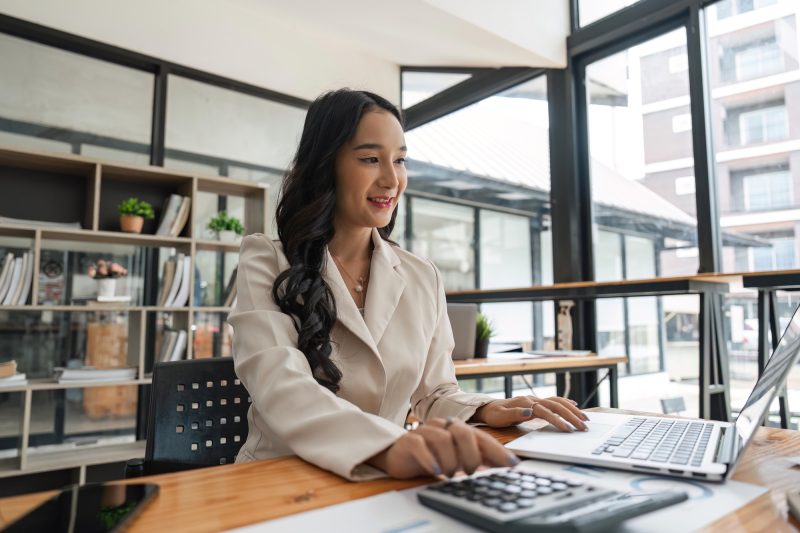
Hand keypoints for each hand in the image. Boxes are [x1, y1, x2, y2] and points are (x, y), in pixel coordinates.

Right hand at [368, 417, 518, 478]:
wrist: (397, 454)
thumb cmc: (430, 456)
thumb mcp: (456, 458)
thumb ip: (477, 458)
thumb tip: (502, 465)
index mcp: (456, 428)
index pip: (481, 436)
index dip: (497, 450)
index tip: (512, 464)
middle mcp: (442, 426)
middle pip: (463, 433)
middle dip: (471, 455)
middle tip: (470, 471)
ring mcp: (425, 432)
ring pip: (443, 439)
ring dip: (451, 460)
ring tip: (450, 474)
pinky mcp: (409, 441)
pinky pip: (420, 445)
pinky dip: (430, 459)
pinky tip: (436, 470)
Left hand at [471, 396, 588, 431]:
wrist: (489, 408)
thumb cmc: (494, 415)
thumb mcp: (500, 417)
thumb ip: (515, 413)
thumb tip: (530, 411)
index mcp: (526, 403)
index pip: (546, 412)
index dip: (558, 420)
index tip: (569, 430)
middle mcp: (533, 400)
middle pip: (556, 405)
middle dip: (572, 416)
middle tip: (584, 427)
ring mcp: (536, 400)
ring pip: (558, 402)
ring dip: (573, 409)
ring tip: (585, 419)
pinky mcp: (537, 402)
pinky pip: (555, 400)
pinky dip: (566, 402)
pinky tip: (575, 406)